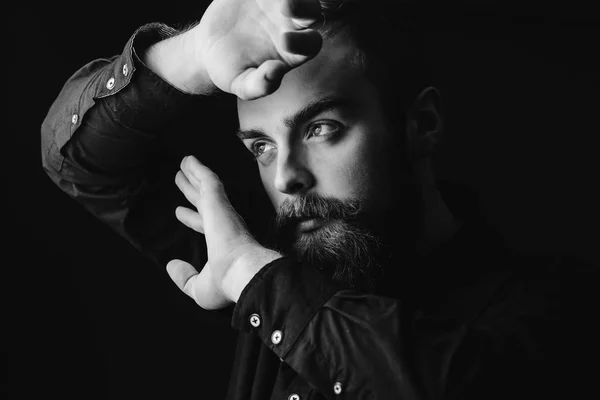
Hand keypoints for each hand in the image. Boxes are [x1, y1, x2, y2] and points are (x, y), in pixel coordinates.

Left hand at [168, 155, 281, 309]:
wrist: (243, 273)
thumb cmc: (225, 283)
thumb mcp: (198, 288)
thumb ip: (184, 277)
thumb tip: (171, 265)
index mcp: (222, 243)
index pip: (204, 226)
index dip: (191, 218)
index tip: (179, 211)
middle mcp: (223, 224)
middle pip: (204, 202)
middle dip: (192, 190)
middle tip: (180, 179)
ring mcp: (221, 211)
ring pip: (205, 187)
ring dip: (194, 175)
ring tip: (183, 163)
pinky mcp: (217, 200)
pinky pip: (206, 178)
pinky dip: (197, 168)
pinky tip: (187, 160)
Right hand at [191, 0, 322, 98]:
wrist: (208, 46)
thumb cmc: (230, 69)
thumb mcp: (240, 83)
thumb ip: (260, 85)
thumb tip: (277, 70)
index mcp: (293, 50)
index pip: (310, 45)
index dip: (303, 42)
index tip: (284, 40)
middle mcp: (291, 25)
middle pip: (311, 11)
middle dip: (304, 7)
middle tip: (285, 7)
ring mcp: (278, 4)